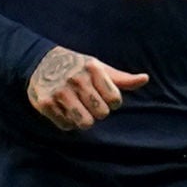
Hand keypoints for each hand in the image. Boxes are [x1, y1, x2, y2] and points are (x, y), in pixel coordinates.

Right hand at [28, 46, 146, 129]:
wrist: (40, 61)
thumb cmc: (77, 67)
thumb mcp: (100, 68)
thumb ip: (122, 78)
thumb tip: (145, 79)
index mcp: (93, 69)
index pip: (115, 100)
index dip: (111, 102)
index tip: (102, 95)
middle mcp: (77, 79)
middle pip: (101, 114)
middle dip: (98, 111)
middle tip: (88, 102)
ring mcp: (60, 92)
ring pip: (85, 123)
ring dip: (84, 120)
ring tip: (78, 109)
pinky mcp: (46, 104)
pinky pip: (67, 125)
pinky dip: (67, 121)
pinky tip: (63, 108)